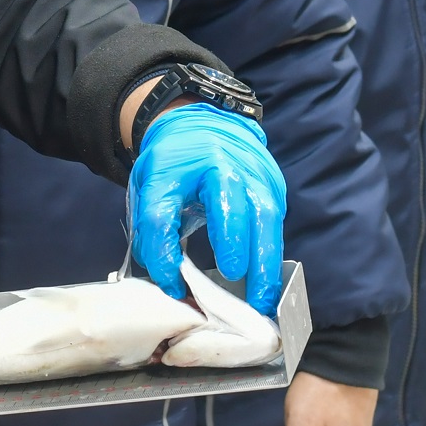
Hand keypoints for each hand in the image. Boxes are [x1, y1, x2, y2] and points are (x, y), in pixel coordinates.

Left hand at [128, 105, 286, 314]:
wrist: (206, 124)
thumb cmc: (175, 165)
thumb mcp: (149, 186)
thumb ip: (152, 228)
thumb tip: (167, 277)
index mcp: (174, 168)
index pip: (162, 213)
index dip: (163, 251)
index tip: (170, 283)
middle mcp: (219, 166)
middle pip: (229, 206)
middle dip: (233, 244)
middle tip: (232, 278)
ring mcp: (252, 173)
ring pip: (264, 216)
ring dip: (264, 263)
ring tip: (262, 301)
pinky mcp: (273, 185)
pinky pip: (276, 222)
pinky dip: (272, 254)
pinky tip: (269, 284)